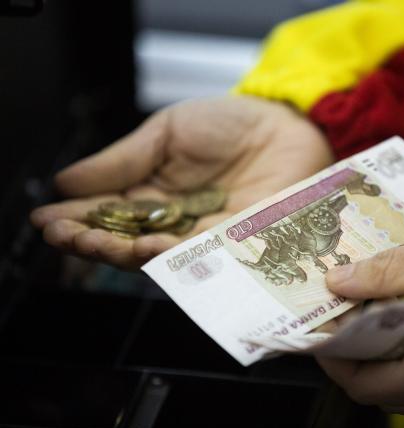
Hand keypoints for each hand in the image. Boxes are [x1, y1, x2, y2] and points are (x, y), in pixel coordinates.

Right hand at [31, 96, 333, 268]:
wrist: (286, 127)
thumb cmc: (230, 124)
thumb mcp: (167, 131)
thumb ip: (123, 160)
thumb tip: (67, 181)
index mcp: (150, 192)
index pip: (106, 212)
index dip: (76, 217)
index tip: (47, 219)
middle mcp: (172, 221)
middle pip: (123, 240)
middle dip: (90, 240)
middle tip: (63, 236)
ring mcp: (201, 236)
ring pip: (154, 254)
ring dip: (120, 252)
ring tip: (91, 243)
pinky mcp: (231, 245)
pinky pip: (197, 256)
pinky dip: (168, 254)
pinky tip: (144, 246)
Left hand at [318, 223, 403, 414]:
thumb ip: (382, 273)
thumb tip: (335, 284)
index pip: (365, 385)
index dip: (333, 358)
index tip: (317, 326)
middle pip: (382, 391)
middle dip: (354, 355)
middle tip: (339, 314)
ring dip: (380, 356)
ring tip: (366, 314)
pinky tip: (402, 321)